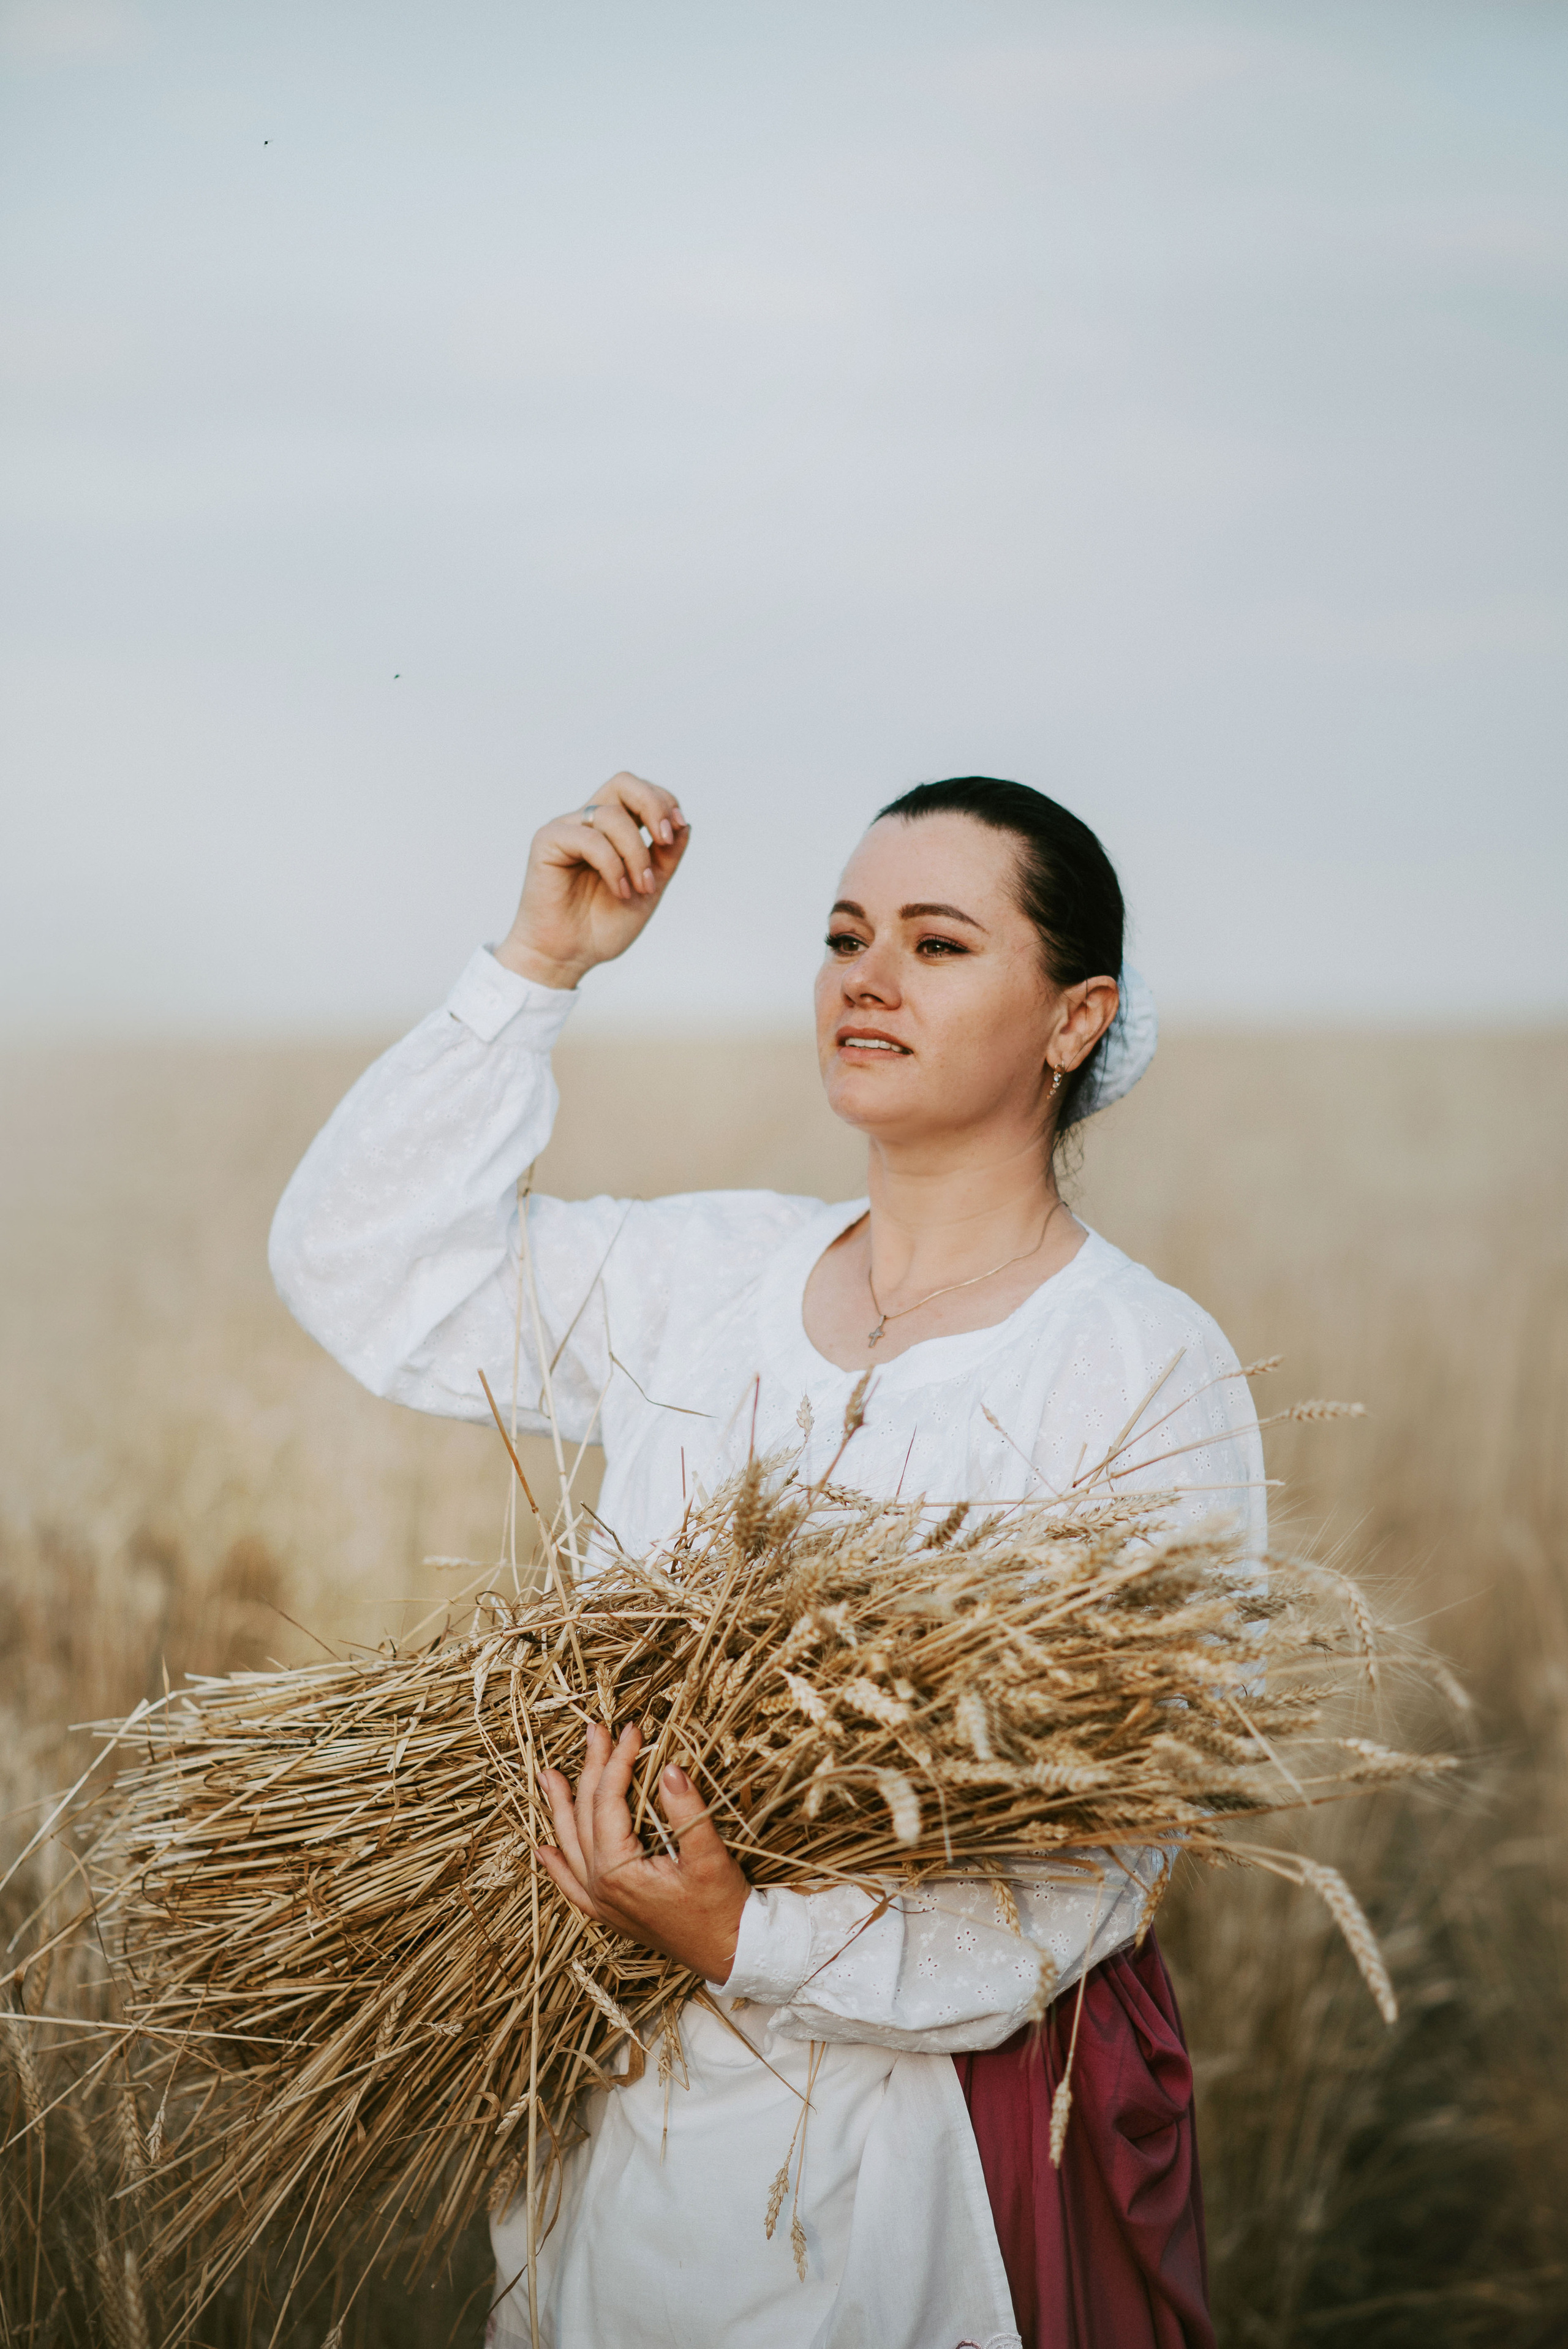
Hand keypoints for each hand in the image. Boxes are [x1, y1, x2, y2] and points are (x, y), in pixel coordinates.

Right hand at [494, 772, 689, 989]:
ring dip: (636, 854)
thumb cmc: (602, 926)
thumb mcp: (650, 888)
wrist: (567, 956)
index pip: (640, 794)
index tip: (675, 832)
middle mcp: (589, 823)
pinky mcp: (548, 841)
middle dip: (653, 804)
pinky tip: (619, 890)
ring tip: (640, 888)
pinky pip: (590, 838)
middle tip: (664, 840)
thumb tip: (684, 824)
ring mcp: (567, 829)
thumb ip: (666, 857)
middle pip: (623, 783)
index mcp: (612, 830)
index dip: (664, 803)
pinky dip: (613, 865)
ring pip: (612, 815)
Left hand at [536, 1722, 749, 1984]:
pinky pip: (572, 1884)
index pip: (608, 1800)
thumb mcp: (709, 1855)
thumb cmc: (721, 1906)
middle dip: (589, 1769)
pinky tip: (545, 1849)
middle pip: (585, 1815)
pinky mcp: (609, 1913)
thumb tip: (670, 1768)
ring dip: (560, 1808)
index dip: (618, 1760)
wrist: (728, 1953)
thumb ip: (687, 1812)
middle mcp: (599, 1886)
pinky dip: (557, 1864)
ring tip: (548, 1776)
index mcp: (617, 1870)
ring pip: (569, 1845)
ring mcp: (600, 1902)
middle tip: (594, 1731)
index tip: (633, 1730)